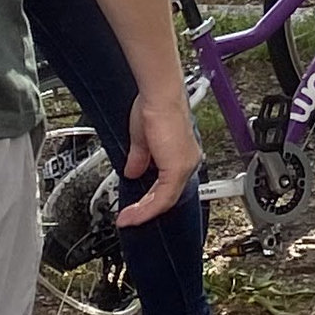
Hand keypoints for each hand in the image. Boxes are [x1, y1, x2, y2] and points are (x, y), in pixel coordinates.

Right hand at [115, 94, 202, 225]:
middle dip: (146, 209)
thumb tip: (132, 170)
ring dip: (143, 211)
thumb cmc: (154, 107)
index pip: (168, 185)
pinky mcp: (178, 168)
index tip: (135, 206)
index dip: (151, 198)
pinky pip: (163, 197)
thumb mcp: (143, 139)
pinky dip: (146, 208)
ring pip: (165, 199)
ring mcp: (185, 165)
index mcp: (181, 154)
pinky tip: (133, 214)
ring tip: (127, 219)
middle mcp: (188, 161)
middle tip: (128, 217)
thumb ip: (140, 158)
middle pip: (168, 196)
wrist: (158, 96)